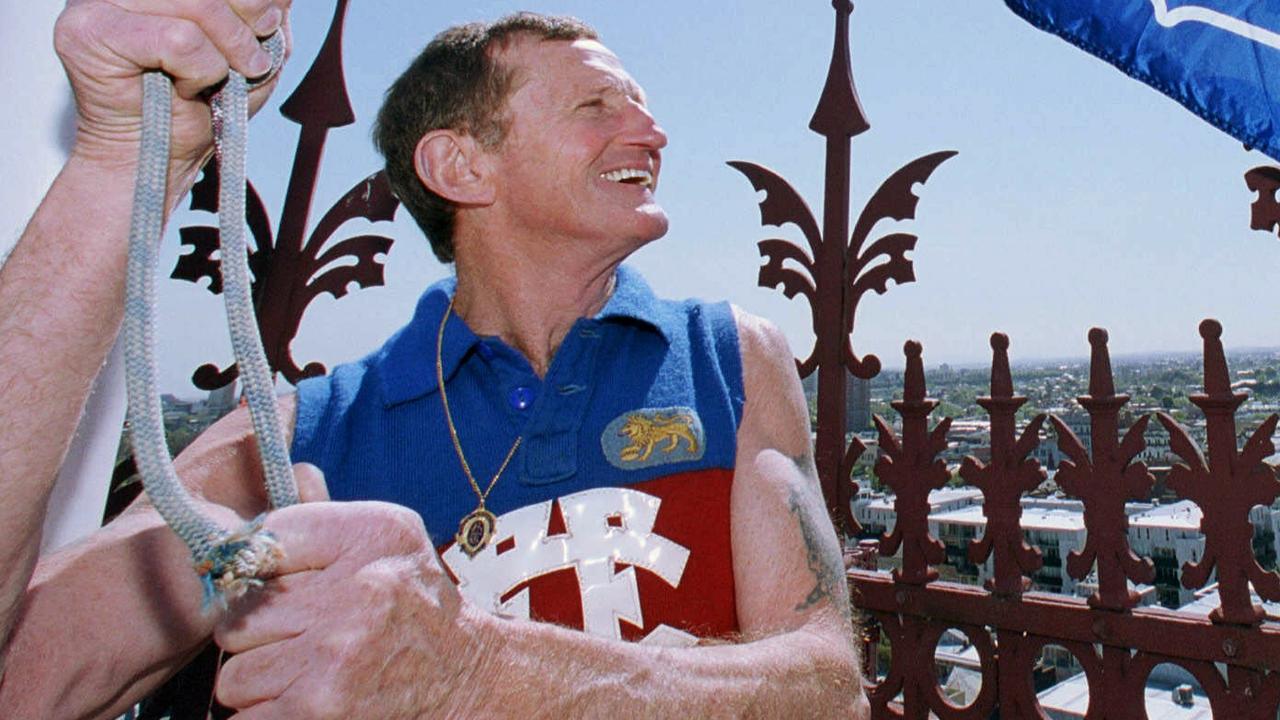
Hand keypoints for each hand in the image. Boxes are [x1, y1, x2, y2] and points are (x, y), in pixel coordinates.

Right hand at [54, 0, 291, 175]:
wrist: (159, 161)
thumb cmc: (203, 108)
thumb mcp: (253, 53)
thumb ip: (266, 11)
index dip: (254, 1)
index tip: (267, 26)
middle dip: (246, 28)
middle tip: (249, 64)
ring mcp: (99, 1)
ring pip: (200, 6)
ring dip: (226, 55)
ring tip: (215, 82)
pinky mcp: (88, 30)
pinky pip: (178, 40)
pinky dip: (200, 72)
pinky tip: (186, 89)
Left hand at [213, 500, 496, 718]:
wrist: (470, 680)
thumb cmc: (415, 608)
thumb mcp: (389, 542)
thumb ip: (321, 528)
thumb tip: (239, 536)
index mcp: (372, 535)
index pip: (266, 538)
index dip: (260, 569)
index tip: (283, 589)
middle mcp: (357, 589)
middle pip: (241, 613)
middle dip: (261, 635)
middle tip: (303, 639)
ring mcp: (335, 653)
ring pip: (235, 673)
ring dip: (263, 684)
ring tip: (307, 676)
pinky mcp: (317, 708)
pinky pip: (245, 714)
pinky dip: (267, 716)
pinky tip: (303, 704)